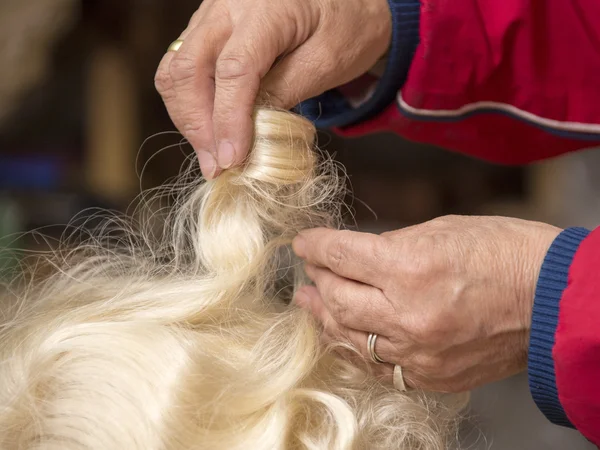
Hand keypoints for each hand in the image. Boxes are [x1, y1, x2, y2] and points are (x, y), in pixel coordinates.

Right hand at [155, 0, 390, 177]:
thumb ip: (286, 92)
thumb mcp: (327, 62)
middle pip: (189, 70)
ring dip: (189, 118)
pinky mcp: (207, 27)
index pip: (234, 70)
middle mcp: (228, 6)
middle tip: (217, 166)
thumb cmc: (345, 26)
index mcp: (266, 9)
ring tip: (212, 154)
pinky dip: (190, 103)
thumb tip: (247, 132)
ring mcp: (212, 14)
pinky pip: (182, 67)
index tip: (232, 159)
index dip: (228, 120)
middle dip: (198, 125)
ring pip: (176, 69)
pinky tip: (210, 129)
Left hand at [292, 215, 560, 391]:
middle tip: (308, 273)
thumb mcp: (440, 231)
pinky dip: (355, 349)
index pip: (342, 256)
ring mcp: (419, 352)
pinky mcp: (432, 376)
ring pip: (351, 338)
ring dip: (325, 318)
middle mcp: (408, 315)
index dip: (315, 247)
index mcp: (410, 268)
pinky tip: (341, 337)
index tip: (303, 243)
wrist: (552, 296)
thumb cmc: (503, 251)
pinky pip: (378, 367)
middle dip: (318, 281)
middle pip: (338, 300)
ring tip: (309, 304)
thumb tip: (356, 258)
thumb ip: (391, 248)